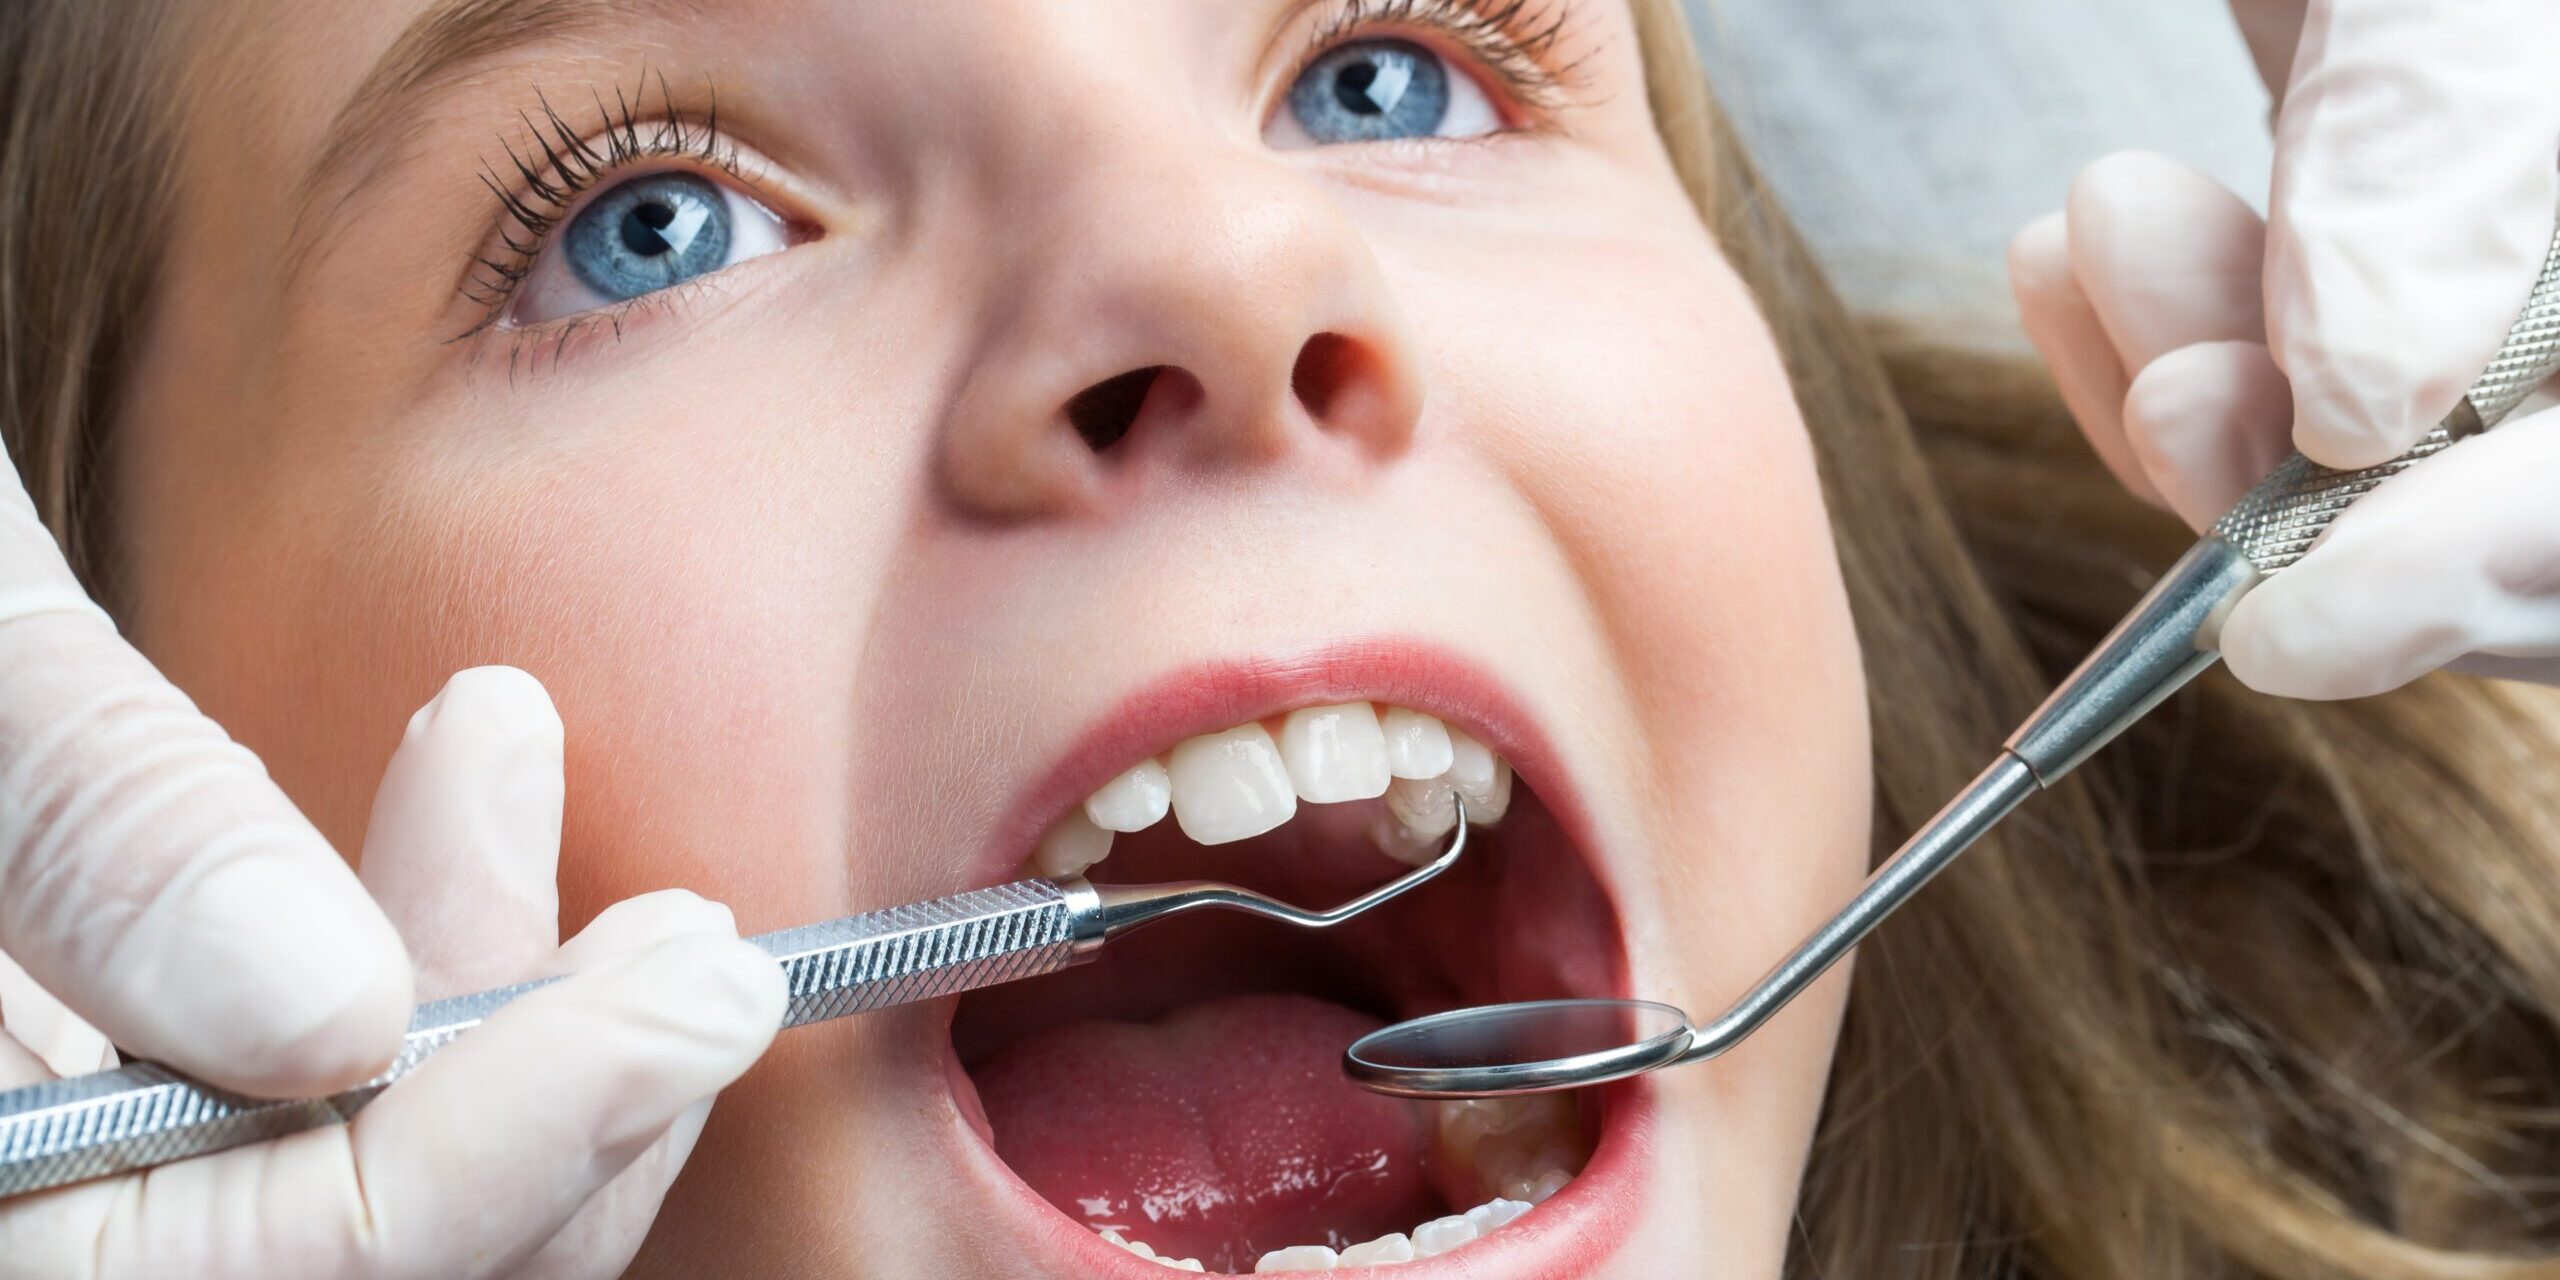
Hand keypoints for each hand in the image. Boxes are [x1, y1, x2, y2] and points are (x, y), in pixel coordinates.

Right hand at [0, 440, 784, 1277]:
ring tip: (528, 781)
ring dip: (477, 1025)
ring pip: (298, 1199)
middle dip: (531, 1119)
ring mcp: (31, 1150)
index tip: (690, 997)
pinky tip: (444, 810)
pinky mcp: (71, 1074)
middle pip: (302, 1277)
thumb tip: (332, 1012)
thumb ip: (82, 814)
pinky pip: (260, 1103)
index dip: (488, 1163)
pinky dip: (381, 980)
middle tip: (691, 946)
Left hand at [2006, 1, 2559, 698]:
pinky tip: (2073, 271)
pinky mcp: (2406, 251)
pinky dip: (2177, 350)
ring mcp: (2504, 292)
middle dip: (2318, 493)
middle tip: (2174, 400)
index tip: (2287, 624)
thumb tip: (2362, 407)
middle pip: (2517, 509)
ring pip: (2387, 461)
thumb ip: (2445, 153)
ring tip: (2095, 252)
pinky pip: (2300, 375)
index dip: (2488, 571)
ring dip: (2214, 407)